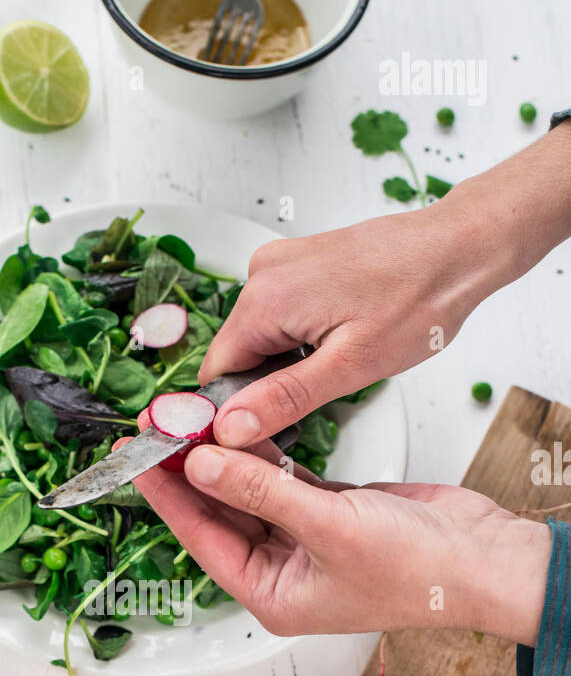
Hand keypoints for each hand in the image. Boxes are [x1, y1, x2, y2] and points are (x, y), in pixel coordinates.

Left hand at [132, 443, 550, 646]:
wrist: (484, 560)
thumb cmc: (418, 569)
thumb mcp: (327, 527)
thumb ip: (260, 493)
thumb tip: (200, 465)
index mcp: (272, 594)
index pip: (203, 540)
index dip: (169, 497)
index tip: (139, 458)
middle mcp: (282, 570)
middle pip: (219, 513)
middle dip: (189, 471)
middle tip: (157, 427)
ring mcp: (306, 539)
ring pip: (250, 492)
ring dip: (225, 458)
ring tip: (189, 418)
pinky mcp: (331, 509)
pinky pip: (283, 479)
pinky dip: (264, 454)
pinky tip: (240, 427)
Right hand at [202, 125, 570, 447]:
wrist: (459, 248)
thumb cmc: (419, 299)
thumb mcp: (350, 366)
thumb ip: (283, 398)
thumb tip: (230, 427)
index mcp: (265, 300)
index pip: (216, 372)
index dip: (236, 409)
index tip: (270, 426)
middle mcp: (262, 274)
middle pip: (237, 354)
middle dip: (268, 383)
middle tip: (324, 389)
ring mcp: (280, 264)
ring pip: (259, 337)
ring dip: (288, 361)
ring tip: (341, 355)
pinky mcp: (298, 263)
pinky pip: (279, 315)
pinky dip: (300, 337)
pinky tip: (340, 335)